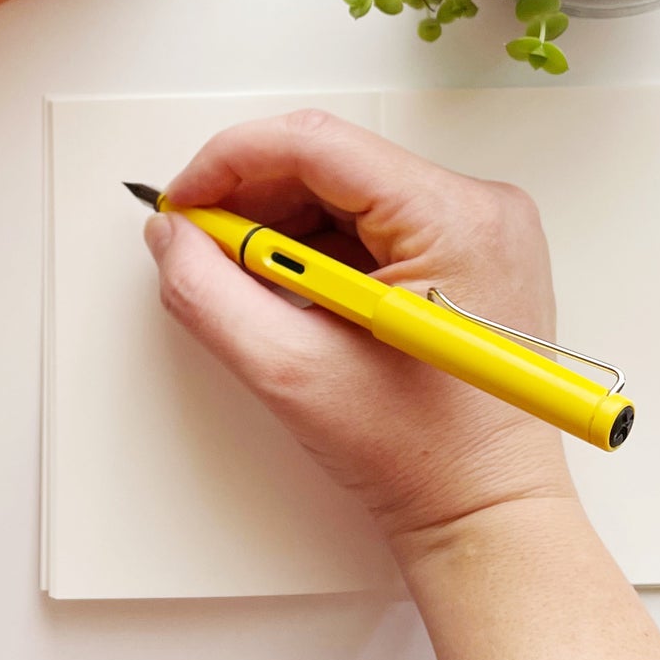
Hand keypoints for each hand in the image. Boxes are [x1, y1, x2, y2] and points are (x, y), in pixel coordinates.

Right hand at [143, 109, 577, 553]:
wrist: (488, 514)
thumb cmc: (421, 458)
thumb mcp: (290, 374)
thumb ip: (209, 295)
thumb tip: (171, 236)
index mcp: (452, 220)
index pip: (318, 145)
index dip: (232, 162)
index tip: (181, 201)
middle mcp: (477, 205)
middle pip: (330, 160)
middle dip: (249, 195)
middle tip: (197, 243)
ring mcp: (478, 226)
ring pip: (344, 188)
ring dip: (279, 222)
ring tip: (244, 281)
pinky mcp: (467, 249)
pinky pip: (371, 217)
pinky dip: (315, 243)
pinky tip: (290, 291)